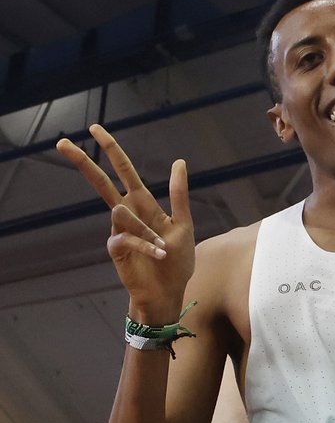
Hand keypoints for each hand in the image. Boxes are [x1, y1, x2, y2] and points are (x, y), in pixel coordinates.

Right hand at [56, 124, 194, 320]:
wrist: (168, 293)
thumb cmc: (176, 261)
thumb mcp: (184, 225)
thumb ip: (178, 194)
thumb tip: (179, 161)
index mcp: (142, 204)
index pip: (123, 171)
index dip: (110, 149)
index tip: (94, 128)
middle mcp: (126, 215)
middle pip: (101, 183)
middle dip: (84, 162)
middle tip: (62, 142)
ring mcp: (118, 231)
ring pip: (121, 212)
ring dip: (148, 231)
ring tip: (163, 248)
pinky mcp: (116, 249)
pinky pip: (127, 237)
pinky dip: (147, 245)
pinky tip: (160, 253)